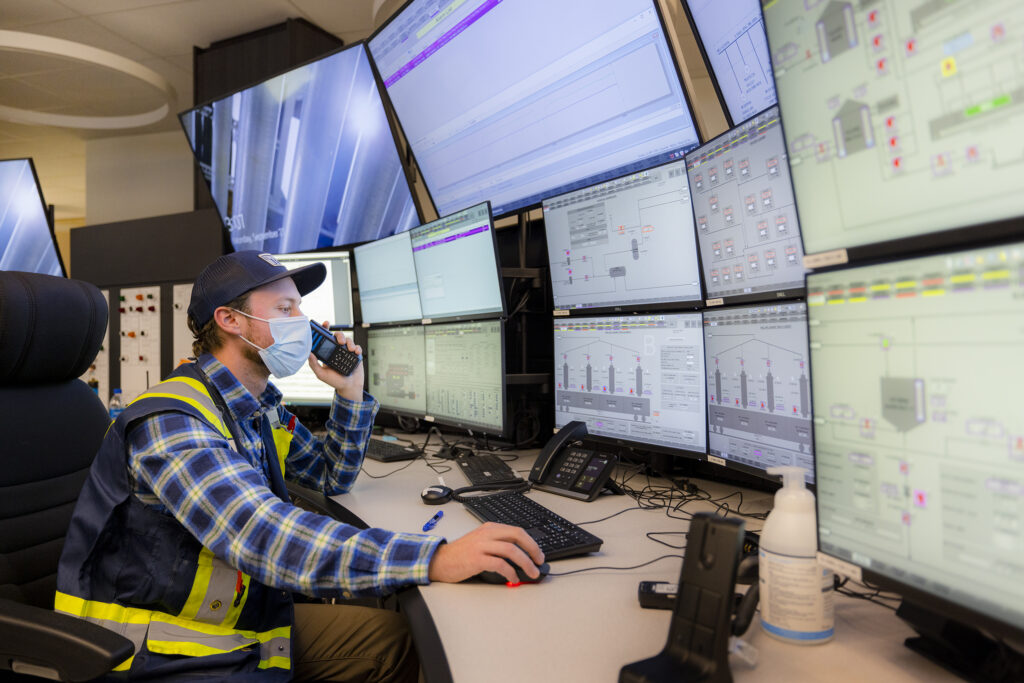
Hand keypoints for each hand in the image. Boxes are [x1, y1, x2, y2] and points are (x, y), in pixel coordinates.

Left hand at [307, 321, 363, 401]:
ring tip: (349, 349)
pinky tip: (355, 352)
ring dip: (349, 342)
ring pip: (348, 340)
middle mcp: (337, 350)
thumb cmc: (334, 381)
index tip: (326, 323)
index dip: (325, 329)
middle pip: (338, 336)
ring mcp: (347, 351)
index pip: (325, 338)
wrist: (348, 387)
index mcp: (328, 352)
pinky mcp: (356, 354)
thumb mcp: (321, 374)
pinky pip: (357, 347)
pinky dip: (357, 348)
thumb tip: (308, 353)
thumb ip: (314, 364)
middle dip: (339, 335)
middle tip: (340, 342)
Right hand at [427, 522, 544, 583]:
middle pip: (517, 536)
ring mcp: (481, 546)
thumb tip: (519, 555)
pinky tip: (513, 579)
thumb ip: (497, 543)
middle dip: (532, 549)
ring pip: (511, 550)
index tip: (538, 553)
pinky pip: (500, 564)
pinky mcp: (476, 559)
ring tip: (531, 573)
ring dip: (526, 563)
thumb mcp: (479, 541)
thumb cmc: (460, 554)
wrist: (439, 560)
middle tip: (539, 561)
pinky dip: (510, 572)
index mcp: (489, 528)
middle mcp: (486, 534)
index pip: (516, 530)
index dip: (531, 542)